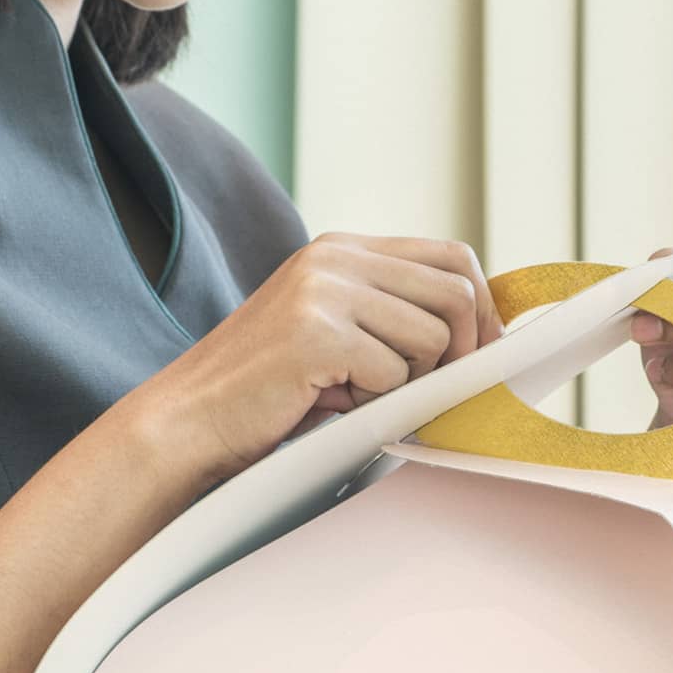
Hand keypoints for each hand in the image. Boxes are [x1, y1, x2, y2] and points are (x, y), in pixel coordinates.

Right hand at [148, 232, 503, 482]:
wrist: (188, 421)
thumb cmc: (267, 394)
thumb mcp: (336, 336)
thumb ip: (391, 318)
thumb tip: (484, 337)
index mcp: (342, 250)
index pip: (450, 257)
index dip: (483, 308)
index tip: (483, 356)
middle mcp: (336, 257)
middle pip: (456, 291)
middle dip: (463, 352)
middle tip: (434, 392)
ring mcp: (325, 290)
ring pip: (432, 337)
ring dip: (408, 382)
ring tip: (355, 395)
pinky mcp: (318, 333)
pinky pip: (393, 374)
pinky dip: (373, 403)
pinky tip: (328, 403)